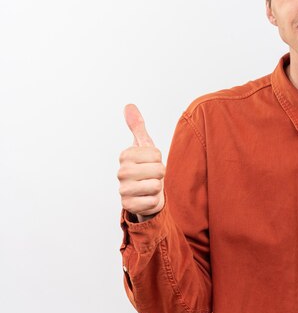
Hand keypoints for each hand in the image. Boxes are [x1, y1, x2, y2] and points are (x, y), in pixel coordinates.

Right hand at [117, 104, 164, 221]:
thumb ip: (137, 126)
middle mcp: (121, 172)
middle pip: (159, 169)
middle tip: (152, 176)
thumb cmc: (146, 167)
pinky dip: (154, 201)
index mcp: (125, 155)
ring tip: (150, 187)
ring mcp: (123, 190)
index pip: (156, 154)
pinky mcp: (129, 206)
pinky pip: (153, 202)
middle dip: (160, 174)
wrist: (144, 193)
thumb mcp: (144, 145)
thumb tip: (129, 105)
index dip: (159, 159)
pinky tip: (147, 199)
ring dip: (158, 188)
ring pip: (156, 186)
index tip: (151, 162)